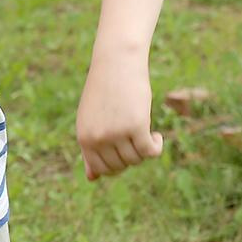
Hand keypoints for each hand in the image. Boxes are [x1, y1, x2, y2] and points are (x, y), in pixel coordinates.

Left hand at [75, 57, 163, 180]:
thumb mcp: (91, 119)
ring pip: (136, 159)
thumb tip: (92, 179)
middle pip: (121, 166)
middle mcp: (98, 138)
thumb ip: (91, 147)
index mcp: (84, 138)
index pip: (101, 170)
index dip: (116, 165)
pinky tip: (157, 135)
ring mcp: (116, 133)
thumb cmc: (104, 90)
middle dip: (131, 156)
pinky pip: (150, 152)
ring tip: (144, 131)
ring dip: (144, 149)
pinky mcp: (136, 126)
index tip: (124, 151)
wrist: (116, 62)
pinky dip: (156, 146)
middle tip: (135, 137)